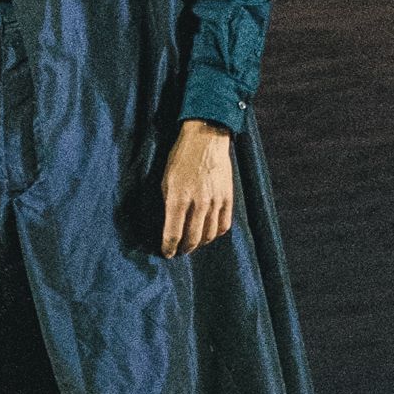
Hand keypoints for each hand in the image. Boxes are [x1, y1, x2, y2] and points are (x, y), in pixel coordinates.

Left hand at [159, 119, 236, 258]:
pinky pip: (224, 225)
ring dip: (200, 244)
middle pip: (193, 238)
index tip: (166, 253)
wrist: (206, 140)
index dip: (169, 247)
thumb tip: (168, 223)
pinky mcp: (228, 199)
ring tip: (193, 245)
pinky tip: (209, 235)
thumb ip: (168, 203)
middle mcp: (198, 203)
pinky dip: (216, 234)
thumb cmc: (181, 158)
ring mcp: (216, 202)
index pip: (173, 233)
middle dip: (184, 249)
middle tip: (179, 252)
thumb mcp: (165, 179)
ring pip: (210, 234)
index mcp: (178, 197)